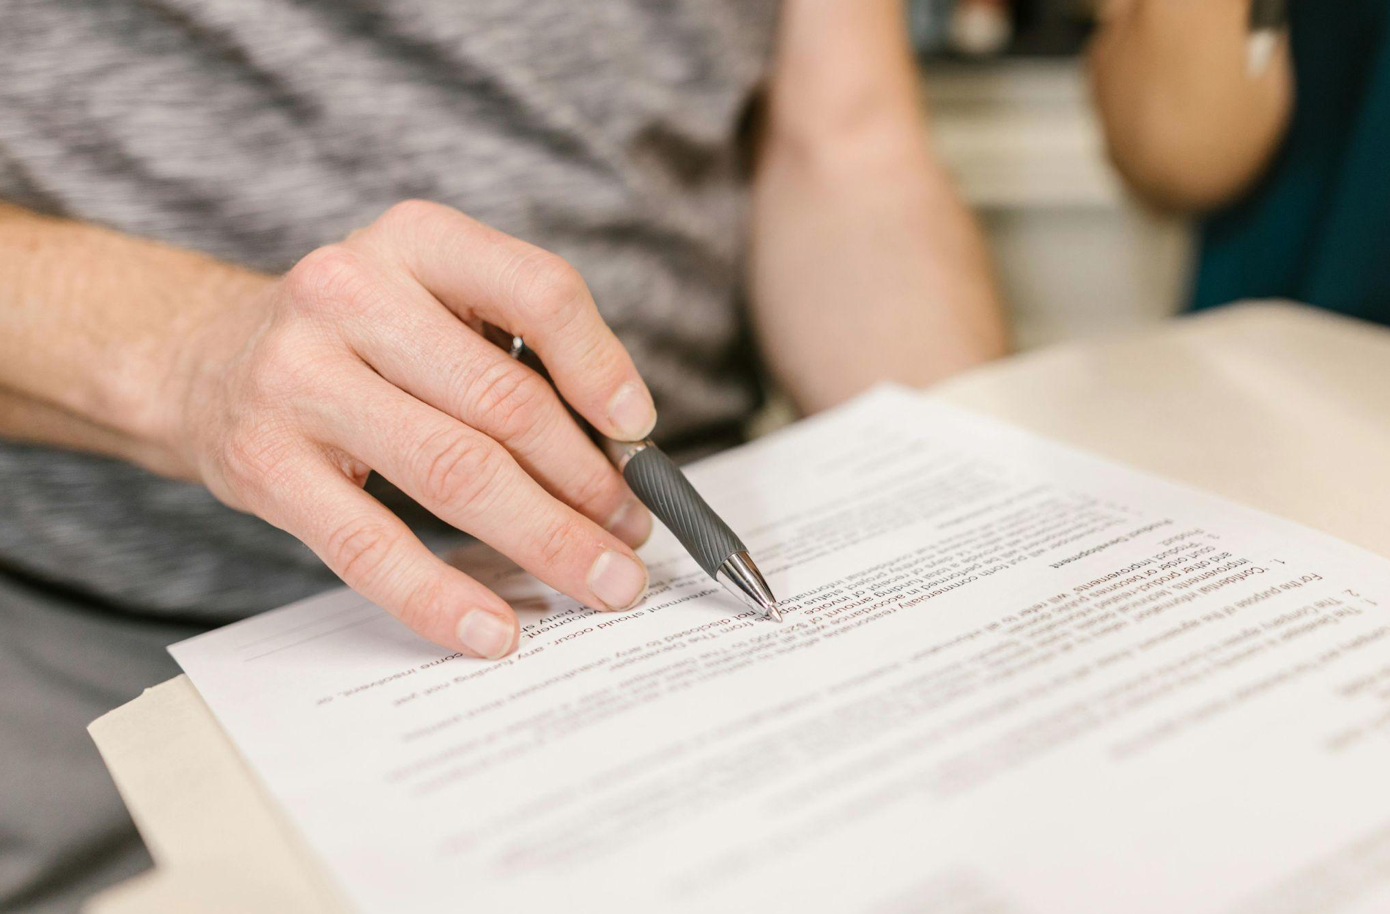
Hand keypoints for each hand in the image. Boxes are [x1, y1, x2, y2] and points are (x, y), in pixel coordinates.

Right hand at [159, 201, 656, 658]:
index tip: (640, 432)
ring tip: (601, 580)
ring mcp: (298, 378)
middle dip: (587, 483)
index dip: (602, 368)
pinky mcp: (264, 464)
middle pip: (504, 402)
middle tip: (632, 534)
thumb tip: (621, 454)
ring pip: (453, 472)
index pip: (538, 292)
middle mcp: (349, 293)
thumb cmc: (358, 340)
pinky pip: (371, 546)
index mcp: (416, 240)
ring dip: (544, 538)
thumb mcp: (434, 303)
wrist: (208, 360)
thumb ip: (518, 354)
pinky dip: (442, 597)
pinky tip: (496, 630)